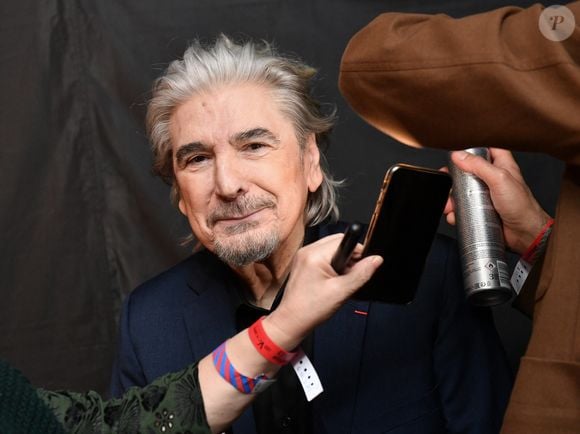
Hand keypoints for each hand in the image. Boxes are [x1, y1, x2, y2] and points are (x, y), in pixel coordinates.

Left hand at [265, 234, 381, 348]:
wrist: (292, 322)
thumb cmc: (310, 309)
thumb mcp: (342, 291)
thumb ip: (361, 273)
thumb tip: (376, 259)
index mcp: (314, 255)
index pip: (344, 240)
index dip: (357, 253)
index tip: (360, 267)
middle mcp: (307, 251)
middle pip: (337, 242)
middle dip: (349, 257)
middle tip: (349, 277)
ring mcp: (304, 256)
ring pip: (332, 249)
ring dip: (341, 262)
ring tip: (338, 281)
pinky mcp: (303, 263)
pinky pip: (324, 256)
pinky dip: (332, 266)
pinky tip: (331, 281)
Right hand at [444, 148, 550, 254]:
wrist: (525, 234)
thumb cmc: (522, 206)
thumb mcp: (499, 179)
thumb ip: (479, 166)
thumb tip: (459, 155)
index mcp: (502, 165)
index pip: (486, 149)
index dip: (472, 149)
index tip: (457, 154)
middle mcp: (493, 179)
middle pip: (469, 172)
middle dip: (455, 179)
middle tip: (448, 182)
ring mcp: (487, 195)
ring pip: (463, 192)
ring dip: (453, 199)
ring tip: (450, 205)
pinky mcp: (481, 210)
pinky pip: (464, 208)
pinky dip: (457, 212)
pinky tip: (455, 215)